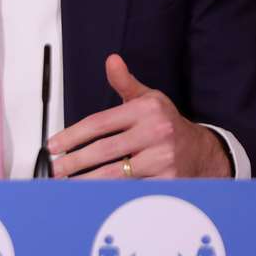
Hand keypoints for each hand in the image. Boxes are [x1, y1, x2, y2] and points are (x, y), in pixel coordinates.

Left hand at [47, 54, 230, 179]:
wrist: (202, 152)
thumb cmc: (167, 125)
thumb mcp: (149, 99)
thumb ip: (125, 82)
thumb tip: (112, 61)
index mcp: (146, 110)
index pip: (99, 123)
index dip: (72, 135)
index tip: (53, 146)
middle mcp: (156, 133)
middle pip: (103, 150)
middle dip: (74, 162)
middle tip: (54, 169)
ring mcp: (162, 159)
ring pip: (114, 174)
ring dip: (86, 180)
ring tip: (66, 183)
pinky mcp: (167, 182)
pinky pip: (130, 190)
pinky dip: (108, 193)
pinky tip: (92, 194)